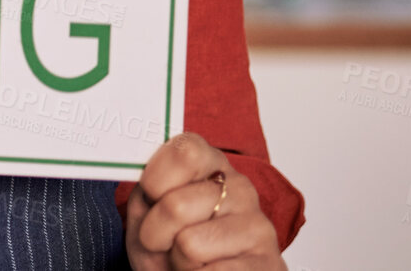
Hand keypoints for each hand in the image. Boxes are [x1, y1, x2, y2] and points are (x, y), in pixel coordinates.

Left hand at [125, 132, 283, 270]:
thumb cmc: (167, 246)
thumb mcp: (146, 212)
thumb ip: (145, 190)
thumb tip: (142, 176)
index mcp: (211, 164)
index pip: (186, 151)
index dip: (156, 180)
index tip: (151, 196)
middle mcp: (240, 188)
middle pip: (176, 206)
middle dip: (155, 233)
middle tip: (163, 242)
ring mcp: (258, 226)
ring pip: (189, 244)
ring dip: (177, 261)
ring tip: (187, 260)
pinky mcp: (267, 264)